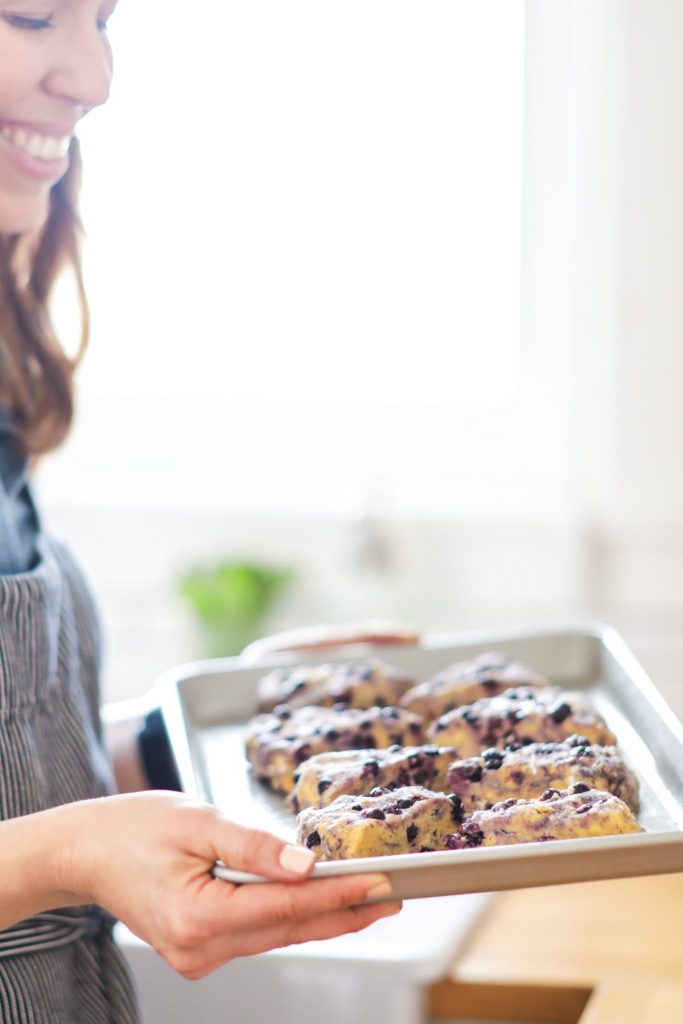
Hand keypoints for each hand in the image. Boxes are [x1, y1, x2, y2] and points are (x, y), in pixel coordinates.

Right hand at [59, 792, 400, 979]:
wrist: (87, 851)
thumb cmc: (134, 828)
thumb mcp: (198, 820)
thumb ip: (254, 846)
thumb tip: (306, 864)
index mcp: (197, 916)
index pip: (287, 906)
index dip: (339, 895)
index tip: (380, 885)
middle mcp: (199, 949)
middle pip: (289, 929)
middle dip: (345, 912)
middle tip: (393, 897)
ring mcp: (198, 957)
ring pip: (276, 935)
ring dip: (322, 916)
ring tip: (367, 899)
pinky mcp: (199, 952)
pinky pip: (256, 935)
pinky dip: (289, 918)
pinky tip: (317, 904)